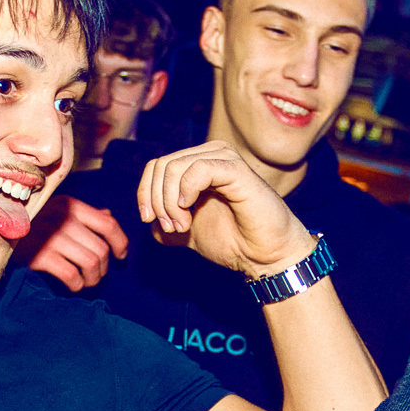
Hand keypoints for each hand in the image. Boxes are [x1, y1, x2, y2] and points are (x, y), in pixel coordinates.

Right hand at [14, 194, 128, 289]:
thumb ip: (82, 214)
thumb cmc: (28, 224)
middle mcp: (62, 218)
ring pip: (90, 263)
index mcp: (69, 205)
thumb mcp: (55, 211)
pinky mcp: (38, 256)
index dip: (120, 243)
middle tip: (97, 276)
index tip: (121, 256)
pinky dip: (77, 285)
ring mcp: (50, 237)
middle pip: (101, 249)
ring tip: (86, 283)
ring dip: (93, 279)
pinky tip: (73, 286)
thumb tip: (109, 216)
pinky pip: (71, 275)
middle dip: (104, 268)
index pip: (108, 224)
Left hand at [138, 142, 312, 277]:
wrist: (264, 256)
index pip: (156, 166)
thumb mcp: (189, 232)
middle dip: (157, 202)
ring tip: (184, 227)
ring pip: (174, 168)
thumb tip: (148, 222)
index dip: (145, 193)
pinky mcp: (236, 169)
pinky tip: (190, 209)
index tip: (151, 221)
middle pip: (161, 166)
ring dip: (170, 203)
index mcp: (199, 163)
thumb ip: (167, 222)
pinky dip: (185, 192)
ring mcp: (224, 159)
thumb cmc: (234, 241)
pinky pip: (197, 169)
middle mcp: (211, 154)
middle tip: (172, 229)